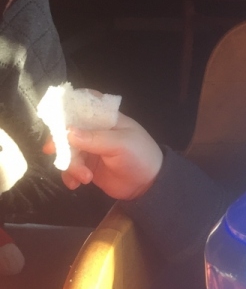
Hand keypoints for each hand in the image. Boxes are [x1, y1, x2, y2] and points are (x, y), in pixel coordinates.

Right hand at [43, 113, 163, 200]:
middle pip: (68, 129)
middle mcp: (94, 131)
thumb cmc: (140, 156)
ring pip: (67, 151)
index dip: (68, 106)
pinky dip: (69, 176)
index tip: (55, 116)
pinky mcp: (87, 166)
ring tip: (85, 177)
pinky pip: (70, 168)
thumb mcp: (122, 144)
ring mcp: (89, 149)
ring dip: (70, 165)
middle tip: (54, 151)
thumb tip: (68, 132)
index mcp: (106, 118)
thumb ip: (95, 138)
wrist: (148, 184)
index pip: (84, 103)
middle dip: (60, 141)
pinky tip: (76, 184)